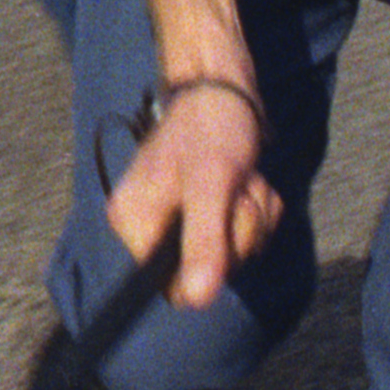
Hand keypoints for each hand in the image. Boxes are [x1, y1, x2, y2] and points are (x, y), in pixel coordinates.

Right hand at [102, 0, 281, 309]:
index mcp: (134, 223)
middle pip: (206, 272)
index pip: (169, 287)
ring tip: (241, 178)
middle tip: (234, 190)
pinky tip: (246, 180)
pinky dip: (254, 209)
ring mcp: (178, 220)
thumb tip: (197, 301)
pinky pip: (240, 235)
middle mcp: (150, 226)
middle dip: (237, 232)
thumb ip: (204, 242)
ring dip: (251, 217)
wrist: (225, 88)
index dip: (206, 266)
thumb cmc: (212, 127)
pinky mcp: (203, 212)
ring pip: (231, 253)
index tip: (218, 226)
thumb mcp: (212, 185)